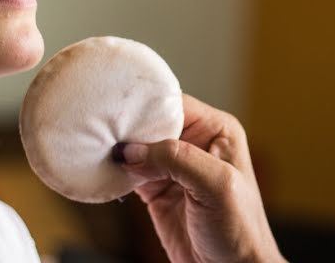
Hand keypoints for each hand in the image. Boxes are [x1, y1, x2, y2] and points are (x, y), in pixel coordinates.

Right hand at [114, 94, 284, 262]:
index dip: (146, 105)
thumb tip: (132, 149)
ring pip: (138, 147)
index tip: (116, 106)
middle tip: (98, 125)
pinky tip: (100, 168)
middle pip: (151, 123)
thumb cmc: (241, 230)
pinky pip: (130, 173)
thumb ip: (178, 159)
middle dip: (127, 126)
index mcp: (217, 130)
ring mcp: (174, 168)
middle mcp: (195, 143)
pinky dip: (114, 172)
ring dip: (118, 149)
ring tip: (93, 144)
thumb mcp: (217, 186)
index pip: (174, 105)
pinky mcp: (157, 190)